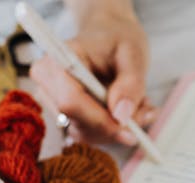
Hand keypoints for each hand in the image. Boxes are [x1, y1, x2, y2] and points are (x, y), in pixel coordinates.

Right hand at [30, 3, 155, 144]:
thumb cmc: (118, 38)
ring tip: (142, 107)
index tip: (130, 130)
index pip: (70, 102)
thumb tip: (121, 116)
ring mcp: (53, 103)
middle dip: (114, 127)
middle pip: (77, 123)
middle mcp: (47, 84)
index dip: (100, 120)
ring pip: (85, 133)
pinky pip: (90, 134)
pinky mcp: (65, 116)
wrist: (108, 35)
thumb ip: (130, 84)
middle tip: (147, 114)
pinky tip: (131, 111)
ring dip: (118, 128)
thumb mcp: (134, 53)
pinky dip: (114, 129)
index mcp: (58, 61)